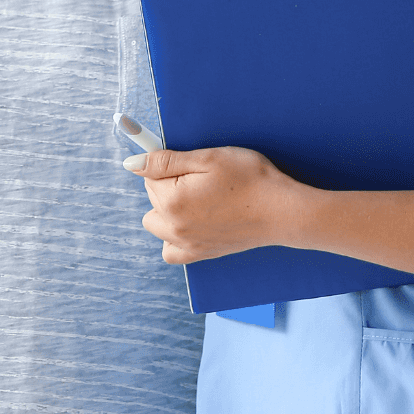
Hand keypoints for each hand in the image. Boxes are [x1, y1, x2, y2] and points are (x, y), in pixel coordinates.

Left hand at [125, 147, 309, 263]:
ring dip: (168, 210)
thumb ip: (164, 161)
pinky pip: (170, 251)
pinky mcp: (200, 255)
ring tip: (198, 200)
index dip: (170, 165)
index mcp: (171, 201)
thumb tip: (130, 163)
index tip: (192, 165)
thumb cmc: (249, 178)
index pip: (149, 175)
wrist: (282, 210)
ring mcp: (186, 244)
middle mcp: (173, 227)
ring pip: (156, 223)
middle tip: (203, 181)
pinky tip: (191, 223)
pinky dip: (174, 238)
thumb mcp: (207, 159)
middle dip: (168, 185)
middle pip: (152, 197)